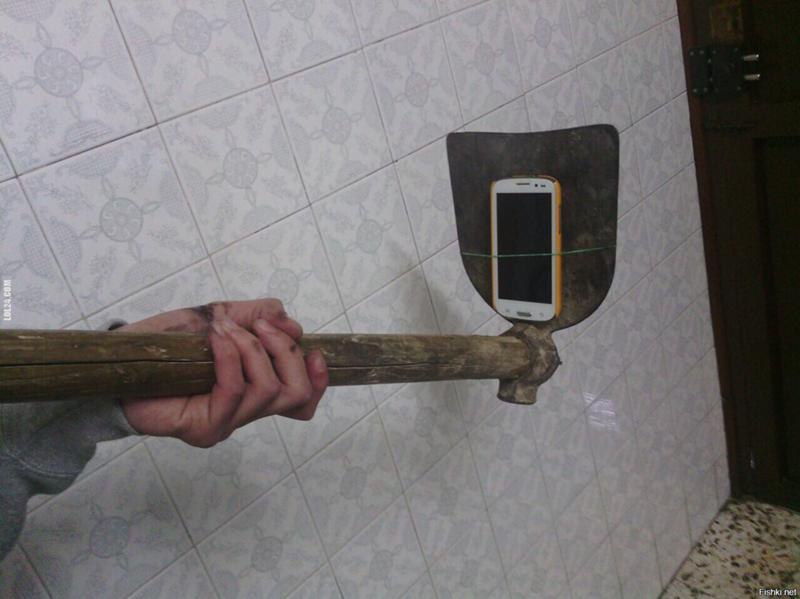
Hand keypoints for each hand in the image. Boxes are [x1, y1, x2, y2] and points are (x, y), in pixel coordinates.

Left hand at [115, 299, 327, 447]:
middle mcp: (244, 412)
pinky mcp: (205, 428)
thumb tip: (292, 322)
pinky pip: (234, 390)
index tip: (314, 350)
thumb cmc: (164, 344)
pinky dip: (230, 355)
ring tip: (226, 328)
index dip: (319, 379)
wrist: (119, 362)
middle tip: (262, 327)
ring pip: (268, 390)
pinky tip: (216, 337)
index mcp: (253, 389)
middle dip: (287, 353)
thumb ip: (255, 317)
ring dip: (252, 348)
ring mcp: (226, 423)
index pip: (302, 400)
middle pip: (297, 395)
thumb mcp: (218, 317)